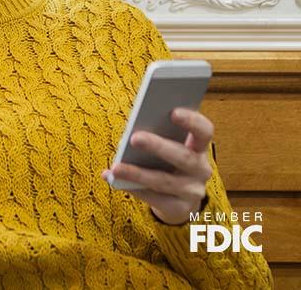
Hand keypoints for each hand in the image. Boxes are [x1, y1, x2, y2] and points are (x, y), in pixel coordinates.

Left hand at [102, 108, 212, 224]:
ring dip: (138, 173)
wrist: (177, 200)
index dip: (192, 121)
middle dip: (158, 147)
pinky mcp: (180, 208)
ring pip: (164, 181)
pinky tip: (115, 181)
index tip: (173, 111)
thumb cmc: (165, 164)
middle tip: (134, 138)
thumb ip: (156, 138)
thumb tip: (131, 133)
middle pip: (183, 157)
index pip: (204, 131)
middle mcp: (201, 169)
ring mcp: (193, 191)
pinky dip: (134, 189)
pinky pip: (155, 199)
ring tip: (116, 168)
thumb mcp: (165, 149)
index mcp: (198, 148)